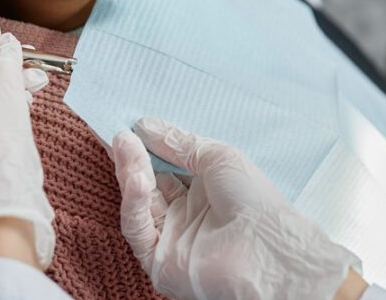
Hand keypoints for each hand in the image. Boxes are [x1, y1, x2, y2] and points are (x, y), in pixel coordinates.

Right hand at [112, 117, 364, 299]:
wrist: (266, 249)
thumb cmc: (253, 199)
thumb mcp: (216, 157)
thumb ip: (178, 143)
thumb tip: (144, 125)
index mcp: (203, 192)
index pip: (164, 168)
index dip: (146, 147)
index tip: (128, 125)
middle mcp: (185, 216)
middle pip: (147, 184)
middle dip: (132, 157)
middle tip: (119, 133)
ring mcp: (171, 239)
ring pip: (138, 204)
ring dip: (130, 172)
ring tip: (124, 144)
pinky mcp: (158, 262)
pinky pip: (137, 229)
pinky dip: (133, 201)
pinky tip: (137, 177)